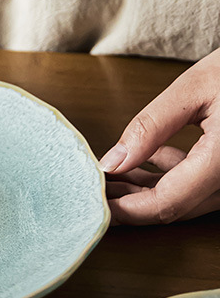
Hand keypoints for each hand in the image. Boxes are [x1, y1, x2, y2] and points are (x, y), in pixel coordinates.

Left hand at [100, 48, 219, 224]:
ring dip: (148, 189)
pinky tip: (148, 158)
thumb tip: (112, 163)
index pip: (167, 203)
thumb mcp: (193, 88)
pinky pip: (202, 185)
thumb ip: (150, 127)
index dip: (126, 209)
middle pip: (176, 207)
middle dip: (131, 202)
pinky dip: (171, 176)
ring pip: (188, 198)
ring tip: (111, 173)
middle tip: (95, 189)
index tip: (94, 202)